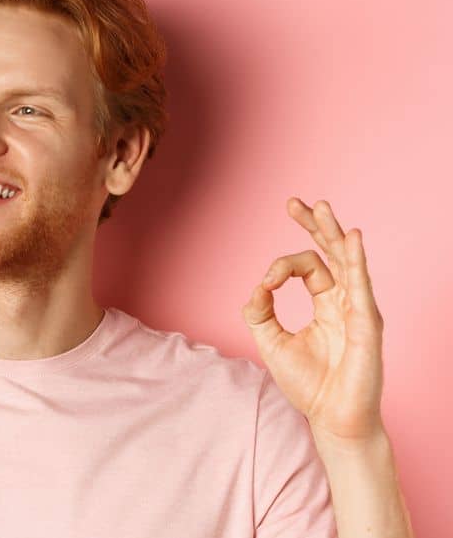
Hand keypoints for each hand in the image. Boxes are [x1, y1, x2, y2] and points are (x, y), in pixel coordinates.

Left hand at [242, 197, 385, 441]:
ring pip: (348, 262)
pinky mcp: (367, 324)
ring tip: (322, 207)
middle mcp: (345, 302)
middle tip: (296, 203)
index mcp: (326, 304)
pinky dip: (356, 261)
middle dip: (315, 227)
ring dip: (334, 234)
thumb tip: (255, 287)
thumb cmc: (309, 385)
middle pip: (332, 254)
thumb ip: (260, 313)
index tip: (265, 285)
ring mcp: (359, 310)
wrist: (332, 419)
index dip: (281, 268)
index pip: (308, 267)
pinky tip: (350, 239)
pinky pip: (362, 286)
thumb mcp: (271, 343)